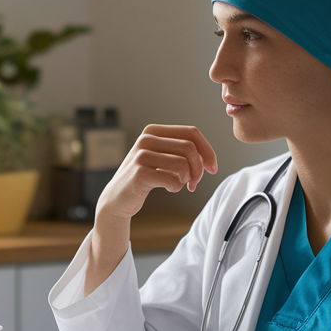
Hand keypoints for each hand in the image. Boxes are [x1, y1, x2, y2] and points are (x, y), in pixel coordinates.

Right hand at [96, 125, 218, 220]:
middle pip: (190, 148)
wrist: (118, 199)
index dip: (207, 150)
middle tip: (195, 183)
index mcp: (153, 131)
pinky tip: (170, 188)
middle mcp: (146, 139)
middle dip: (199, 168)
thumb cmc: (145, 178)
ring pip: (183, 164)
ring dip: (187, 179)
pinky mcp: (140, 173)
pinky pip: (172, 179)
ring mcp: (141, 155)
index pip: (191, 132)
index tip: (213, 168)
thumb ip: (182, 152)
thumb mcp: (162, 158)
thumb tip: (209, 159)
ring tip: (179, 185)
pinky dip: (176, 187)